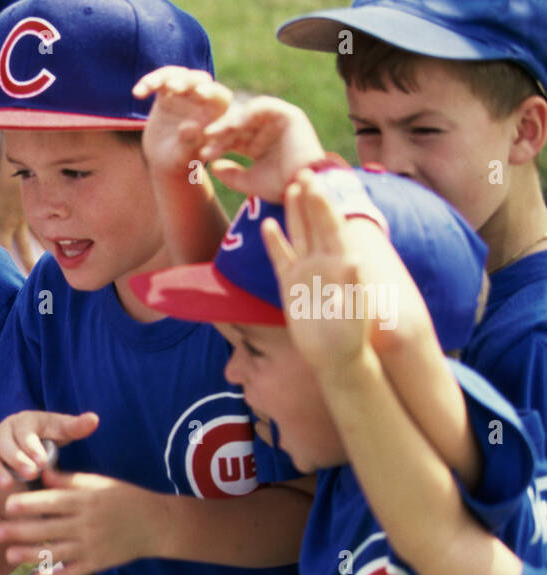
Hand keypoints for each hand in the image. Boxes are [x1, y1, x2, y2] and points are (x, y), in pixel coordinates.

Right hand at [0, 410, 99, 499]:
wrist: (26, 448)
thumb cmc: (47, 438)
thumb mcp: (61, 432)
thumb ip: (75, 427)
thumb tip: (94, 419)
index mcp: (23, 421)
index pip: (25, 432)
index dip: (32, 446)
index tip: (43, 461)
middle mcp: (3, 431)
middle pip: (5, 444)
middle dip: (16, 459)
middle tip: (30, 473)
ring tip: (7, 485)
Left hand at [0, 470, 159, 574]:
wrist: (156, 524)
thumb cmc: (124, 497)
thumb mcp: (98, 483)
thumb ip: (69, 480)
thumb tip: (42, 472)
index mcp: (86, 500)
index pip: (53, 503)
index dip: (29, 504)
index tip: (7, 505)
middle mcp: (88, 524)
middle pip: (49, 529)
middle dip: (20, 532)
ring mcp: (92, 546)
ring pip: (57, 553)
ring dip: (31, 556)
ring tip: (9, 555)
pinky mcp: (98, 564)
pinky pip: (73, 573)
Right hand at [134, 67, 232, 176]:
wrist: (164, 162)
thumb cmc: (179, 163)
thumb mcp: (183, 157)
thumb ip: (189, 143)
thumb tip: (189, 127)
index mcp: (217, 114)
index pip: (219, 97)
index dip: (212, 92)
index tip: (200, 93)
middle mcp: (203, 99)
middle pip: (199, 80)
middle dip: (187, 81)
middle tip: (173, 86)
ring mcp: (184, 93)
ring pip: (177, 75)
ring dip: (165, 78)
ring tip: (151, 86)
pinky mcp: (166, 92)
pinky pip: (158, 80)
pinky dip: (149, 83)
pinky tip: (137, 93)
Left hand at [197, 96, 325, 202]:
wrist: (304, 188)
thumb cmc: (280, 189)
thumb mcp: (249, 182)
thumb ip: (231, 174)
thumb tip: (213, 167)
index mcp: (258, 146)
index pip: (232, 140)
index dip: (217, 145)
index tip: (201, 154)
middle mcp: (268, 132)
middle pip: (237, 127)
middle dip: (219, 134)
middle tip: (202, 140)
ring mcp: (279, 122)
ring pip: (247, 116)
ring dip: (229, 122)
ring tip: (213, 133)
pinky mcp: (289, 115)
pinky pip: (263, 107)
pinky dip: (247, 114)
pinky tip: (232, 126)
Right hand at [264, 171, 435, 372]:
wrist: (335, 356)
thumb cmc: (348, 335)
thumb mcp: (353, 309)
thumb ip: (353, 283)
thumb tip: (354, 259)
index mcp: (341, 262)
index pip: (332, 227)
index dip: (324, 205)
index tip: (316, 184)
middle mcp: (324, 262)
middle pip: (316, 223)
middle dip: (311, 198)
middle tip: (304, 171)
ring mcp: (306, 271)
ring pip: (299, 234)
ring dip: (295, 212)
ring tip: (290, 187)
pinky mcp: (291, 284)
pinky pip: (281, 258)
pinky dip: (275, 242)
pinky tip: (267, 226)